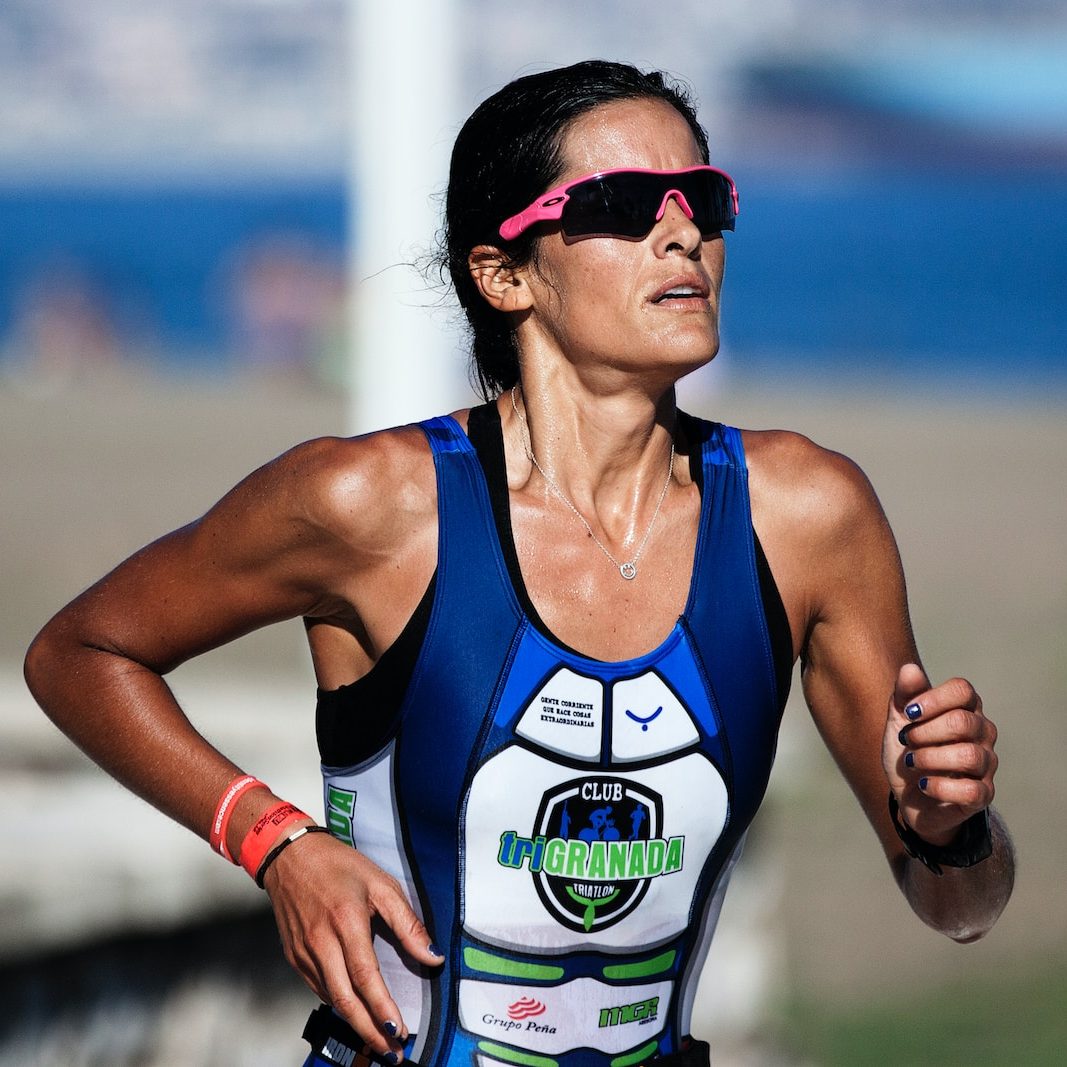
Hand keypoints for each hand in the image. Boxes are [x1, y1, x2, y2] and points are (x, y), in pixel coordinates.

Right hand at [263, 831, 443, 1061]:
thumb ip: (407, 922)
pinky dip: (338, 1005)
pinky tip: (354, 1013)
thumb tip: (432, 956)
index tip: (400, 1030)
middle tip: (392, 1052)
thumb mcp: (381, 884)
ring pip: (330, 998)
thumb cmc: (340, 866)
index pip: (365, 975)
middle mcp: (321, 942)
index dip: (382, 1007)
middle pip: (345, 999)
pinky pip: (318, 988)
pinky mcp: (293, 957)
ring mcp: (303, 952)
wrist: (290, 856)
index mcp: (345, 921)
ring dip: (355, 1024)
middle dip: (370, 1031)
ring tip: (378, 1041)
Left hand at [883, 663, 997, 846]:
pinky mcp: (983, 794)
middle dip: (924, 732)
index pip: (962, 690)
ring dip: (929, 759)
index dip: (932, 699)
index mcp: (966, 708)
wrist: (910, 794)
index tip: (908, 713)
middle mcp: (983, 733)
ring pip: (968, 756)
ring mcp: (986, 764)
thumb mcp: (899, 720)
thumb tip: (910, 668)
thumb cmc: (909, 749)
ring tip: (911, 762)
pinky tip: (922, 784)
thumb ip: (904, 694)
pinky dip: (938, 787)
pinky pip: (970, 790)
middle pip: (962, 722)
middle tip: (906, 740)